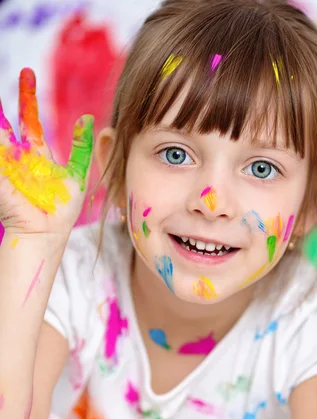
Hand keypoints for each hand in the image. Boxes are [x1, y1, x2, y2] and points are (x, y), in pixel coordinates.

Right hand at [0, 68, 93, 237]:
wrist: (47, 233)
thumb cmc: (62, 211)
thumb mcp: (77, 174)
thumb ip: (82, 147)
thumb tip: (90, 118)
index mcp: (37, 154)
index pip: (29, 118)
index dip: (28, 96)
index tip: (28, 72)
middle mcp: (19, 155)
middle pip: (9, 118)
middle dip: (11, 95)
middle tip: (16, 69)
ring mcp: (6, 163)